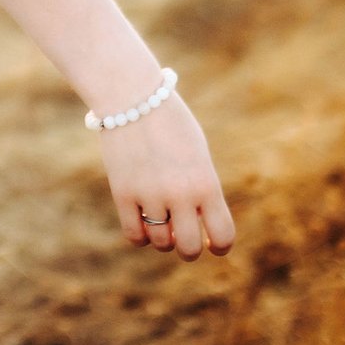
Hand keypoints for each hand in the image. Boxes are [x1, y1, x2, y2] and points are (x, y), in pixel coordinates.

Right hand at [98, 94, 234, 260]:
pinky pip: (134, 234)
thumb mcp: (197, 155)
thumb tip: (198, 227)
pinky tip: (142, 223)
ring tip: (161, 222)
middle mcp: (180, 194)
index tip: (213, 244)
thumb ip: (202, 190)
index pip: (222, 235)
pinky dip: (140, 236)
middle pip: (189, 249)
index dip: (220, 246)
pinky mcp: (122, 193)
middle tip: (183, 237)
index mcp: (206, 183)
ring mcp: (149, 195)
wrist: (133, 96)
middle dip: (188, 247)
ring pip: (160, 243)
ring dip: (163, 239)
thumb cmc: (171, 124)